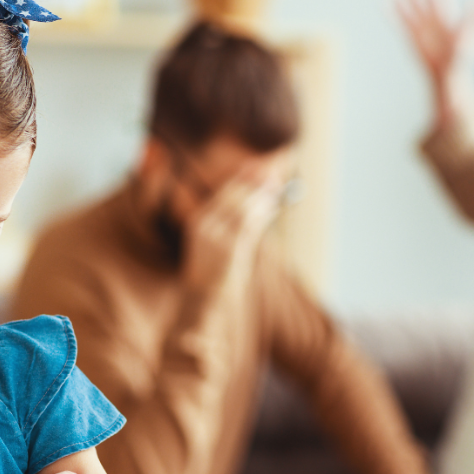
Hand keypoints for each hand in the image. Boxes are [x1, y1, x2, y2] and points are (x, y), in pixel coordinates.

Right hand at [181, 170, 282, 295]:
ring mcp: (214, 236)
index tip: (258, 168)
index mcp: (199, 222)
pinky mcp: (227, 248)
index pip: (223, 194)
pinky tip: (271, 207)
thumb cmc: (212, 279)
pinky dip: (261, 213)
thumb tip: (262, 206)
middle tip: (272, 174)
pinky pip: (247, 225)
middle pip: (232, 196)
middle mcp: (204, 224)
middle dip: (253, 183)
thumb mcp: (219, 248)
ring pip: (241, 207)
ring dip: (259, 196)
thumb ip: (236, 228)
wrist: (201, 304)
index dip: (241, 179)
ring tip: (275, 187)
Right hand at [394, 0, 473, 123]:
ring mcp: (421, 29)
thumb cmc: (461, 62)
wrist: (447, 79)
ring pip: (410, 6)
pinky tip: (383, 2)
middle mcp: (434, 20)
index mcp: (448, 18)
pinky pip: (399, 22)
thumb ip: (472, 19)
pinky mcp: (411, 39)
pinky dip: (391, 12)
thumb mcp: (471, 38)